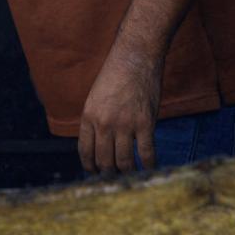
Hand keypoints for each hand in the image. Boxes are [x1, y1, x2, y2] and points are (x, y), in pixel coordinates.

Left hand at [78, 50, 160, 174]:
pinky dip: (148, 165)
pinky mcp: (145, 123)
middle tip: (115, 178)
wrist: (135, 57)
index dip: (90, 167)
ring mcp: (125, 124)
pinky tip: (149, 168)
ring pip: (124, 162)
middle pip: (104, 161)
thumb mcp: (96, 96)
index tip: (96, 173)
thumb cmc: (116, 74)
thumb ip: (95, 119)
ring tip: (131, 175)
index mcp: (89, 116)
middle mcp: (104, 123)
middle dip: (109, 173)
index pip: (85, 151)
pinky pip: (146, 153)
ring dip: (127, 173)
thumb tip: (98, 144)